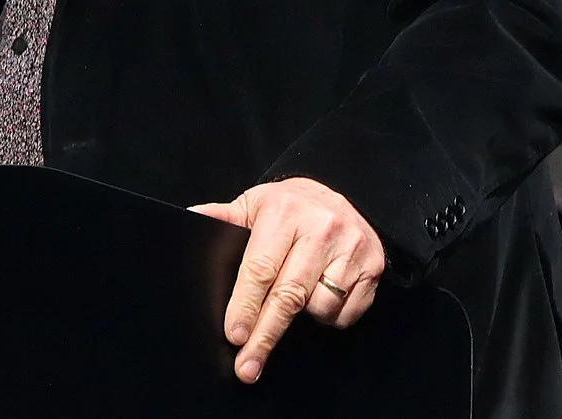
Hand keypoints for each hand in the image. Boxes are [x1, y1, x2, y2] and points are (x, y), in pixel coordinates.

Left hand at [190, 178, 384, 383]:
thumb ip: (224, 217)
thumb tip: (188, 218)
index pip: (260, 268)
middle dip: (265, 335)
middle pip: (288, 296)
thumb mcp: (254, 203)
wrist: (342, 194)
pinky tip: (321, 295)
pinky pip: (346, 313)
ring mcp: (351, 249)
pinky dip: (330, 315)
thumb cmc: (289, 206)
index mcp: (284, 212)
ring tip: (295, 296)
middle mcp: (320, 229)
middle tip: (247, 366)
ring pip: (320, 307)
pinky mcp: (373, 268)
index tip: (235, 335)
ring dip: (303, 315)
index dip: (246, 305)